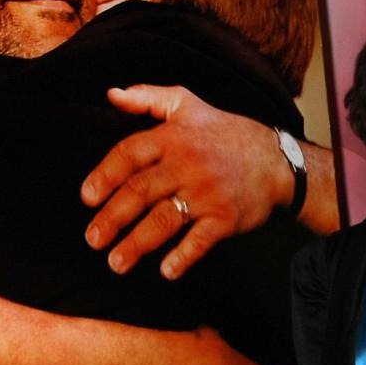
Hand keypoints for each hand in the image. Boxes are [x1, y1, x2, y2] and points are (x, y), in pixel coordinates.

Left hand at [81, 85, 288, 279]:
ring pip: (163, 220)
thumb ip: (148, 97)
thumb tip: (111, 93)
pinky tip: (165, 271)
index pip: (129, 155)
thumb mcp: (188, 104)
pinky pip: (200, 240)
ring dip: (136, 244)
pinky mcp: (227, 217)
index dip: (104, 176)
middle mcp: (188, 164)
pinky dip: (182, 257)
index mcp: (174, 137)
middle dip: (111, 219)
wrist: (278, 159)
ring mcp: (208, 193)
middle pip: (139, 192)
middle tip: (93, 240)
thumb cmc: (226, 133)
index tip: (87, 198)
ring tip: (115, 262)